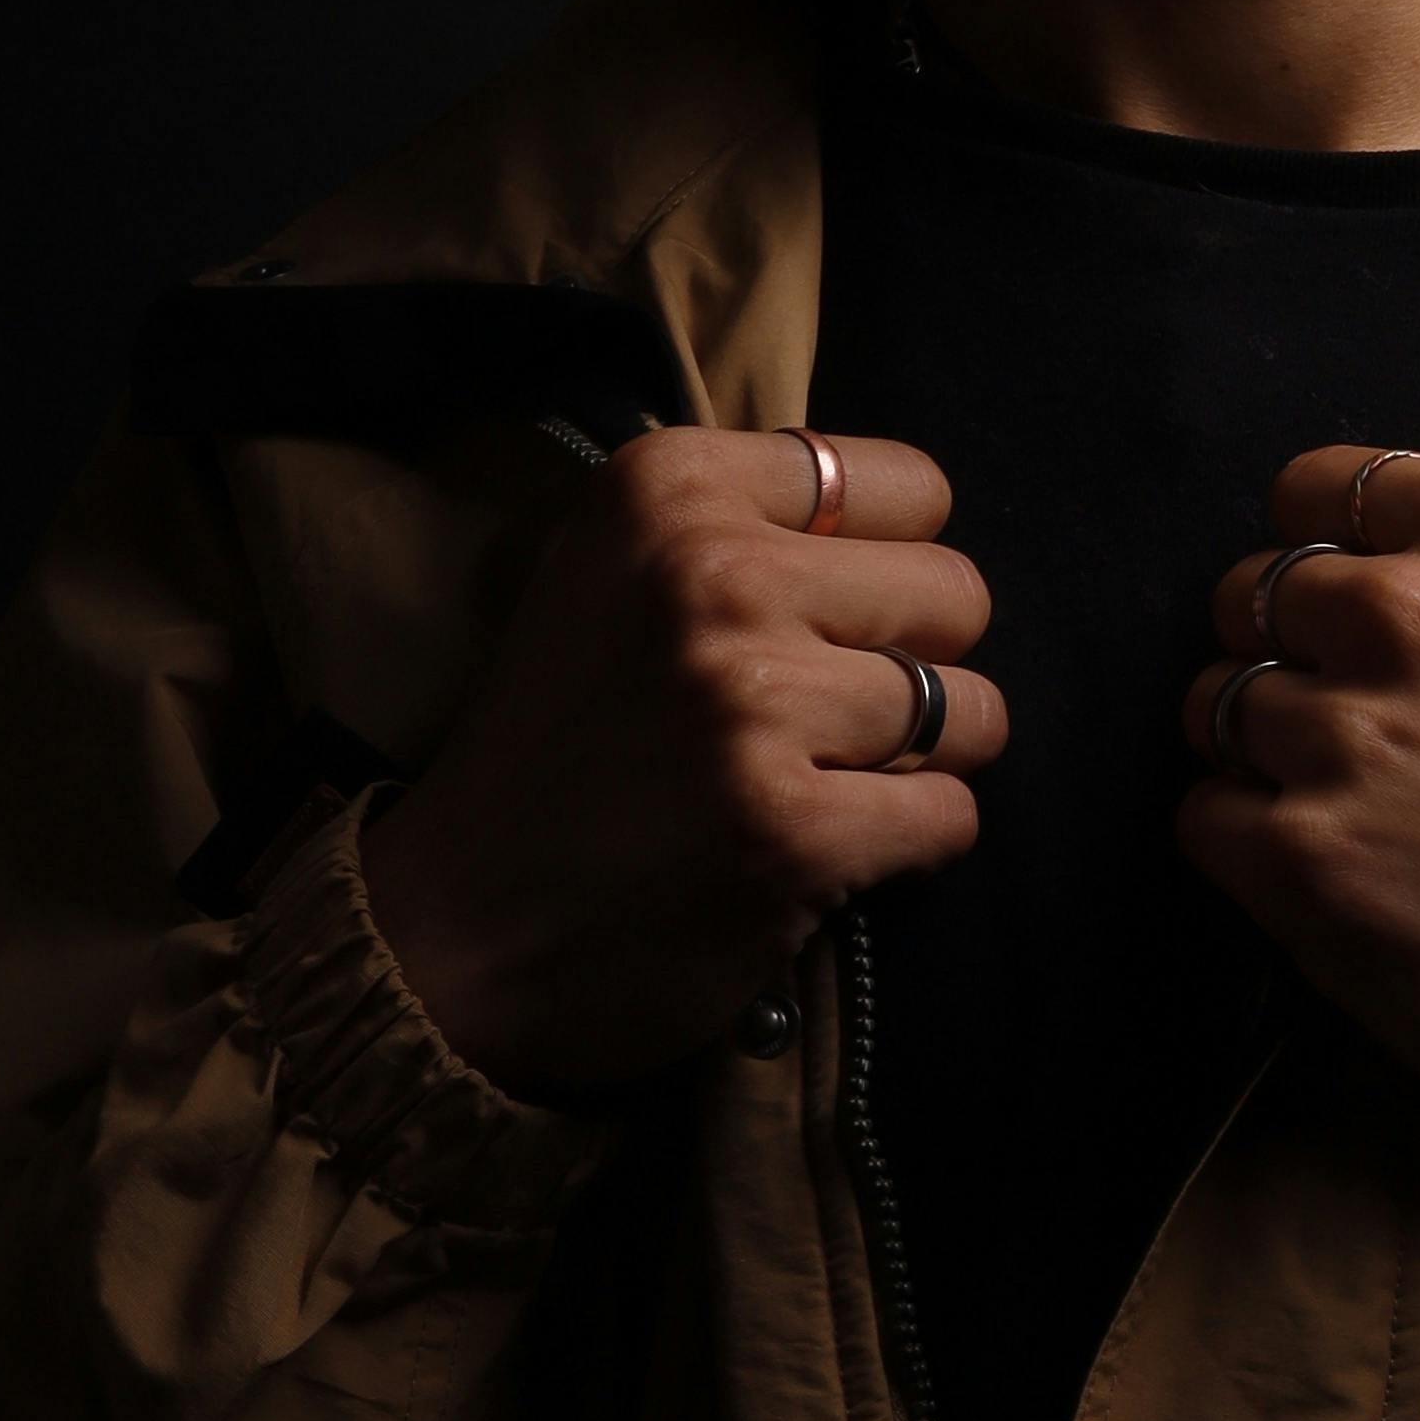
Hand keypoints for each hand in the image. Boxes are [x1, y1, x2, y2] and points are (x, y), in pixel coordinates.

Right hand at [359, 432, 999, 1099]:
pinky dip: (910, 845)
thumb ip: (742, 526)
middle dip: (920, 662)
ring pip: (972, 710)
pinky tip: (825, 851)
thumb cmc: (552, 753)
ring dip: (924, 763)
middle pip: (957, 594)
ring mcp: (754, 706)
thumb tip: (907, 527)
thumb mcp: (609, 577)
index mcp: (667, 489)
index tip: (826, 617)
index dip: (889, 564)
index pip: (908, 486)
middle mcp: (711, 576)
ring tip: (829, 784)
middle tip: (834, 714)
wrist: (446, 934)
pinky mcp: (793, 832)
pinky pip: (952, 816)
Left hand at [1180, 448, 1419, 1156]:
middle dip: (1290, 647)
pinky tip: (1326, 862)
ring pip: (1218, 702)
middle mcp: (1410, 617)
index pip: (1321, 487)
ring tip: (1344, 794)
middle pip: (1254, 593)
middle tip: (1352, 709)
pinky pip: (1204, 812)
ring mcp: (1347, 740)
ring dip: (1264, 746)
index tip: (1344, 588)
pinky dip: (1246, 837)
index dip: (1327, 544)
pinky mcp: (1303, 860)